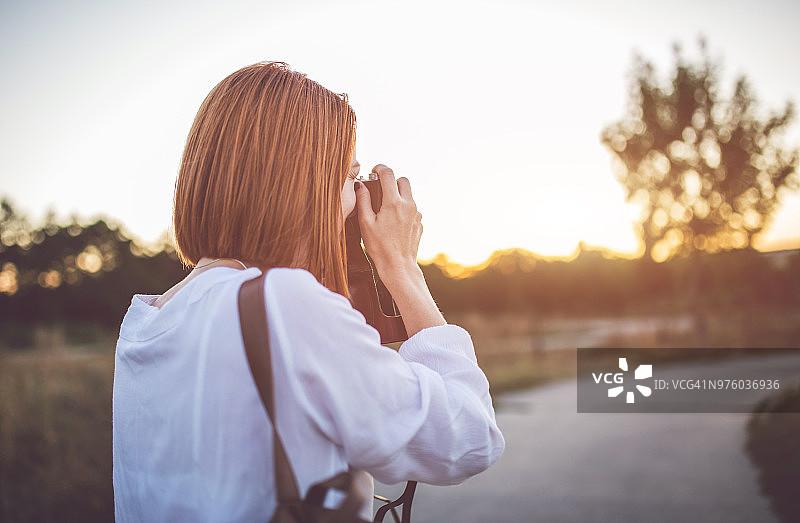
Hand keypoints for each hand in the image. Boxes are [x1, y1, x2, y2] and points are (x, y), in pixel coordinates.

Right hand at [355, 164, 422, 284]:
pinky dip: (403, 210)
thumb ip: (363, 201)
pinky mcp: (420, 223)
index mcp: (393, 202)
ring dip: (398, 196)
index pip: (388, 173)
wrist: (399, 266)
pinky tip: (393, 223)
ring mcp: (416, 214)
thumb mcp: (366, 223)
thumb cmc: (379, 247)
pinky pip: (412, 209)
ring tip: (385, 209)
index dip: (380, 168)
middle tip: (381, 189)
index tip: (374, 171)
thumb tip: (360, 186)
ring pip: (409, 195)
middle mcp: (408, 205)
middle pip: (403, 180)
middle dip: (392, 181)